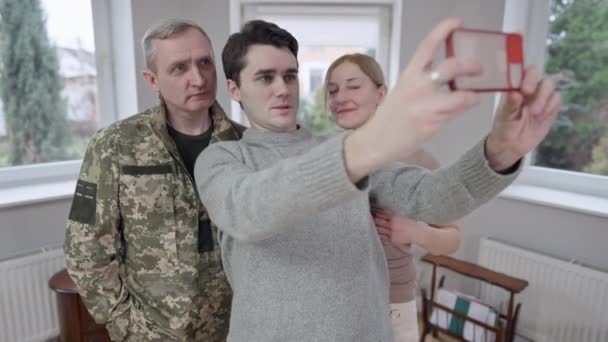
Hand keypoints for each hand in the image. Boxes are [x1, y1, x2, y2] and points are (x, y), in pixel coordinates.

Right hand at [347, 17, 482, 176]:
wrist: (376, 141)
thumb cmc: (389, 117)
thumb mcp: (402, 91)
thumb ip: (423, 82)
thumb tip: (448, 79)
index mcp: (409, 74)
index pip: (427, 46)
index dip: (444, 30)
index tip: (457, 22)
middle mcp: (417, 86)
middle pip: (452, 67)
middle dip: (471, 66)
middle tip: (478, 69)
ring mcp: (426, 105)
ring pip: (462, 94)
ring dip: (472, 95)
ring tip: (473, 96)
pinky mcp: (432, 122)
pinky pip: (457, 112)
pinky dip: (464, 109)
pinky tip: (462, 109)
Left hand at [371, 208, 425, 244]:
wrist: (419, 234)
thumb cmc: (413, 223)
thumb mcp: (403, 215)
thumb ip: (394, 214)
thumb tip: (384, 212)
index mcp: (395, 216)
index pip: (382, 212)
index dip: (375, 211)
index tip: (371, 209)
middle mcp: (392, 224)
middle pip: (378, 220)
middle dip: (372, 218)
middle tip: (368, 216)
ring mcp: (391, 232)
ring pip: (378, 229)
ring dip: (374, 226)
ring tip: (369, 224)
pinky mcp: (392, 239)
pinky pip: (382, 236)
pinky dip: (377, 234)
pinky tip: (374, 232)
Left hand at [485, 66, 560, 170]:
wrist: (512, 146)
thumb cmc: (504, 128)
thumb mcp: (504, 117)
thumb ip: (510, 105)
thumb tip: (515, 93)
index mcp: (515, 87)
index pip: (524, 72)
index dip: (528, 77)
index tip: (526, 90)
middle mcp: (529, 89)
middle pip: (541, 77)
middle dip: (539, 89)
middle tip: (532, 102)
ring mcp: (541, 97)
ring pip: (550, 86)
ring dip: (544, 98)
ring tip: (534, 113)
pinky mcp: (550, 108)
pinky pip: (556, 100)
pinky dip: (551, 106)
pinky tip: (541, 116)